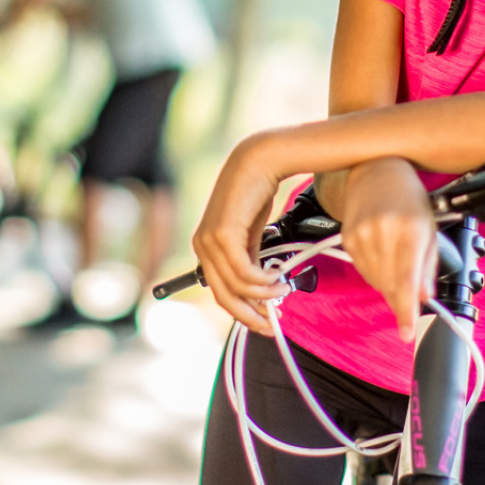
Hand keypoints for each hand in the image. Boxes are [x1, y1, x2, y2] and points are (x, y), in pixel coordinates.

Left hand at [191, 133, 289, 336]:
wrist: (260, 161)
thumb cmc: (257, 194)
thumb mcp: (251, 234)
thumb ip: (249, 259)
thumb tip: (258, 288)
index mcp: (205, 247)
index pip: (220, 291)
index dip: (242, 311)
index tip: (264, 322)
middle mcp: (201, 246)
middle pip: (224, 296)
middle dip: (250, 314)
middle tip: (273, 323)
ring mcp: (209, 240)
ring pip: (235, 286)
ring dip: (263, 295)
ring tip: (283, 291)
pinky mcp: (222, 234)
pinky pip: (242, 271)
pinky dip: (261, 281)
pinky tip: (277, 280)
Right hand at [333, 157, 434, 342]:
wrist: (375, 170)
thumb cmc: (408, 197)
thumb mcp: (429, 227)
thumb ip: (427, 264)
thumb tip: (424, 296)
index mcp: (409, 230)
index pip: (406, 280)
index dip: (406, 310)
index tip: (407, 331)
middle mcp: (382, 233)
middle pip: (390, 285)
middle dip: (401, 295)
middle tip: (411, 291)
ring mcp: (360, 236)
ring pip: (375, 281)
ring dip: (388, 281)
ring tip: (395, 257)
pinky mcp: (347, 239)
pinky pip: (362, 269)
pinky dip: (375, 270)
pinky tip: (381, 251)